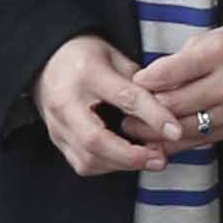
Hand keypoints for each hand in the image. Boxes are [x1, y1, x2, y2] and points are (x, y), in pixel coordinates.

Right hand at [34, 34, 181, 176]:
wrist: (46, 61)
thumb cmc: (86, 56)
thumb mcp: (116, 56)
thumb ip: (141, 81)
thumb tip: (169, 109)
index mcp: (87, 73)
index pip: (124, 97)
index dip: (153, 116)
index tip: (176, 131)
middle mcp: (66, 102)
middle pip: (96, 140)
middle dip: (131, 156)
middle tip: (161, 158)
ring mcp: (57, 125)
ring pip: (89, 159)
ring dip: (123, 164)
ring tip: (150, 159)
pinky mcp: (57, 140)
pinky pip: (83, 164)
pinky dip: (109, 166)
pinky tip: (127, 160)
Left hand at [136, 15, 222, 153]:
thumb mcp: (216, 35)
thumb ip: (184, 59)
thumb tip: (151, 81)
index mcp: (218, 52)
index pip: (167, 74)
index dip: (142, 83)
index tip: (129, 86)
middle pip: (173, 106)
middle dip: (143, 113)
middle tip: (123, 115)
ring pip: (186, 129)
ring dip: (156, 133)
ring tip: (135, 132)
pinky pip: (204, 140)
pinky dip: (180, 142)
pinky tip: (162, 142)